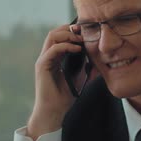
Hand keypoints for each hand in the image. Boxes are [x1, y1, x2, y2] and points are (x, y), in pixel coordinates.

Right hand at [27, 24, 93, 140]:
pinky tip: (78, 49)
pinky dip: (66, 46)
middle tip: (84, 31)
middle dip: (70, 28)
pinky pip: (53, 49)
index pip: (61, 36)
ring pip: (52, 36)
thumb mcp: (80, 78)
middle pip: (55, 32)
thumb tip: (99, 59)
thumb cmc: (65, 97)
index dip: (73, 31)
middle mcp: (47, 56)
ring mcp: (43, 60)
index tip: (87, 31)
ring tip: (81, 39)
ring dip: (68, 34)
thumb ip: (86, 67)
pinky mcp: (42, 66)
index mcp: (55, 57)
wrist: (54, 111)